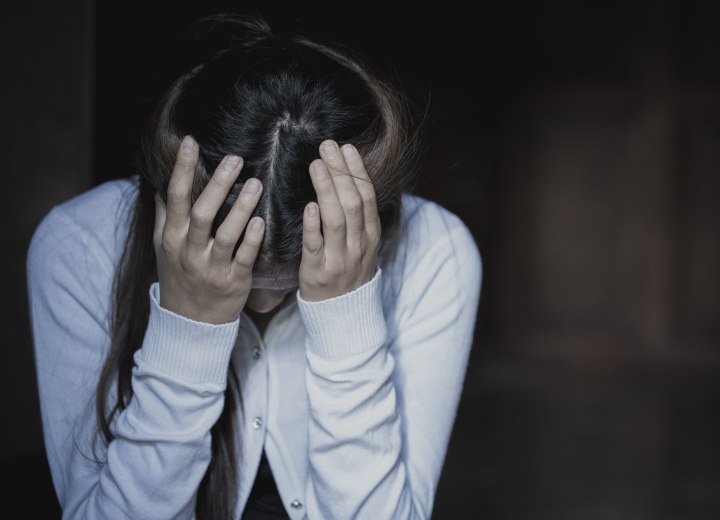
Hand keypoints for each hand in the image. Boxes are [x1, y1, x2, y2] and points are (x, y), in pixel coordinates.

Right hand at [153, 136, 264, 323]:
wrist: (190, 323)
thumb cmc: (180, 276)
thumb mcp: (163, 247)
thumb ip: (165, 215)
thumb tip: (159, 181)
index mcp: (171, 237)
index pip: (175, 197)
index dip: (183, 169)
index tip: (191, 141)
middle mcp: (189, 251)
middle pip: (201, 213)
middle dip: (218, 184)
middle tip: (236, 158)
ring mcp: (211, 267)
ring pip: (226, 234)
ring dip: (241, 208)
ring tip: (257, 183)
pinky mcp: (233, 281)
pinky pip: (244, 258)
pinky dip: (252, 239)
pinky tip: (261, 221)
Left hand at [299, 139, 380, 300]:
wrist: (343, 315)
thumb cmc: (348, 272)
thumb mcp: (362, 245)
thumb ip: (358, 217)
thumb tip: (347, 179)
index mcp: (371, 235)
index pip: (366, 196)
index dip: (357, 171)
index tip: (346, 147)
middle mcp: (359, 245)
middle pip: (352, 202)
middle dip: (340, 172)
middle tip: (327, 146)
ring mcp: (340, 259)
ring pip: (337, 219)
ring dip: (327, 190)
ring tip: (316, 165)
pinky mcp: (318, 272)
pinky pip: (316, 246)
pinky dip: (314, 225)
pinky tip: (309, 205)